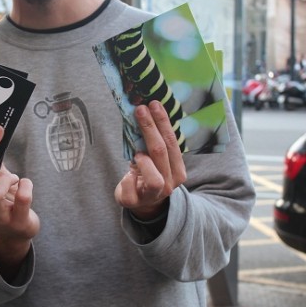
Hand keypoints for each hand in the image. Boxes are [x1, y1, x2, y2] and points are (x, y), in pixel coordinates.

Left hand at [114, 101, 186, 219]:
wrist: (140, 202)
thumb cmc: (148, 174)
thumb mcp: (155, 159)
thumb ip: (154, 142)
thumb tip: (146, 110)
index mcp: (178, 171)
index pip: (172, 142)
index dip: (162, 122)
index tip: (154, 104)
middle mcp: (169, 184)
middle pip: (161, 152)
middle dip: (150, 128)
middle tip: (140, 110)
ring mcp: (153, 196)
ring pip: (154, 178)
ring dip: (144, 161)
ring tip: (136, 153)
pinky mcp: (134, 202)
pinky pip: (131, 188)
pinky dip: (127, 178)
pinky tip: (127, 175)